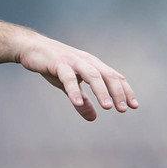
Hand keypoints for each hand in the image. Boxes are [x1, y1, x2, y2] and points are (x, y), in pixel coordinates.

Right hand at [16, 36, 138, 121]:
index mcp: (93, 65)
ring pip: (92, 75)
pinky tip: (78, 103)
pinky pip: (68, 78)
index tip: (134, 106)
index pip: (114, 77)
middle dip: (117, 92)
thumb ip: (83, 101)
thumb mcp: (70, 87)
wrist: (32, 48)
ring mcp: (73, 61)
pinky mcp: (58, 63)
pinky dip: (74, 90)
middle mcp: (87, 61)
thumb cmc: (54, 66)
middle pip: (107, 76)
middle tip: (123, 109)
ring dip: (101, 91)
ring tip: (107, 107)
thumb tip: (93, 118)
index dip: (125, 91)